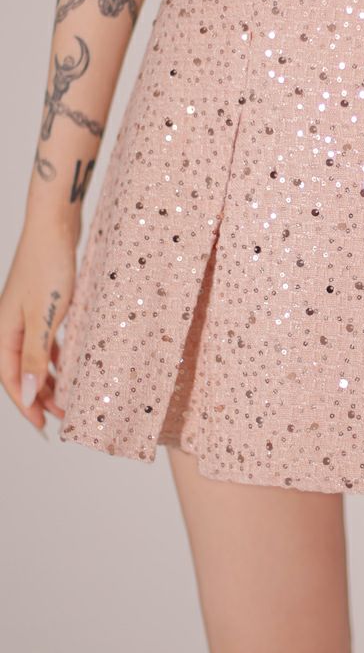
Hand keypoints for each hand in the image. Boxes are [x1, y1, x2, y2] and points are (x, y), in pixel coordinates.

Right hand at [0, 219, 75, 436]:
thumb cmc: (48, 266)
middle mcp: (8, 324)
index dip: (26, 404)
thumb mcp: (44, 317)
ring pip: (34, 355)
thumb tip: (26, 393)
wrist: (55, 226)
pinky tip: (69, 365)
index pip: (10, 379)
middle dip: (39, 395)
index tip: (43, 425)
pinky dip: (55, 355)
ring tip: (67, 397)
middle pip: (20, 370)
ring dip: (49, 377)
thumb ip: (34, 355)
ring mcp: (24, 313)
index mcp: (2, 330)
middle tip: (62, 416)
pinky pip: (45, 339)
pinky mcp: (41, 303)